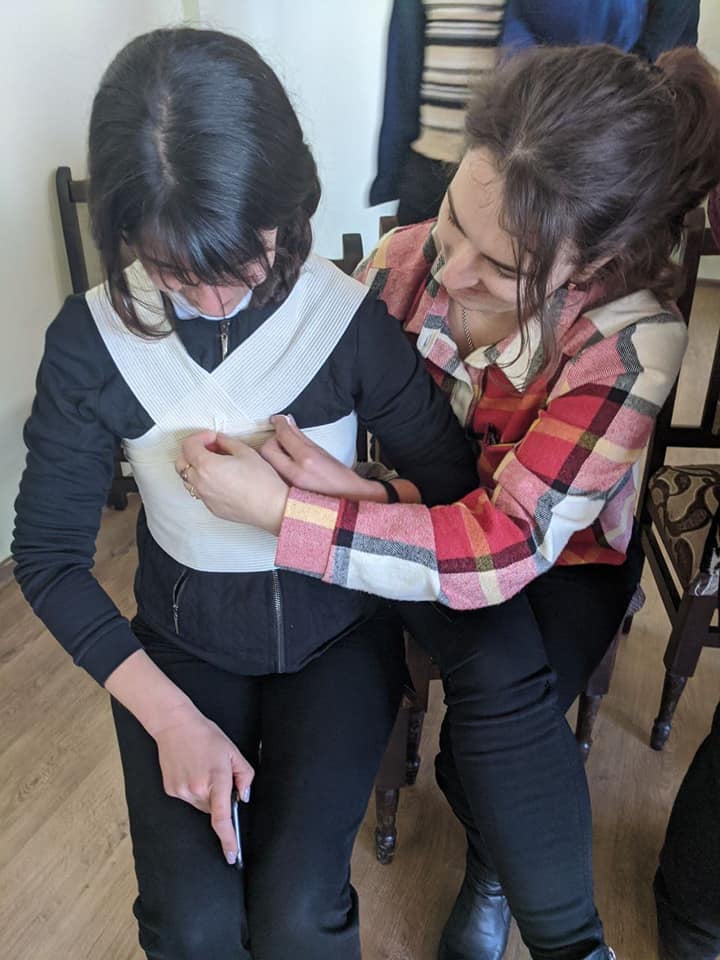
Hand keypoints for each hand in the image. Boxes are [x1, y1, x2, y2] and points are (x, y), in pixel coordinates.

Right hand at [152, 700, 253, 865]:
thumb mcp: (233, 751)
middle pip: (213, 809)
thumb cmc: (207, 736)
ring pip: (200, 805)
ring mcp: (181, 791)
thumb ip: (245, 776)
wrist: (175, 726)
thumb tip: (243, 798)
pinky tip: (190, 769)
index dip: (229, 840)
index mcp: (216, 780)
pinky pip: (188, 798)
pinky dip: (193, 789)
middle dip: (219, 799)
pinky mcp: (170, 790)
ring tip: (202, 768)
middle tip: (217, 774)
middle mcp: (197, 789)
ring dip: (206, 794)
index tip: (232, 856)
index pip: (222, 819)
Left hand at [176, 431, 288, 532]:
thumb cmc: (261, 481)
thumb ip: (226, 442)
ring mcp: (204, 497)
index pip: (188, 446)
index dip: (199, 437)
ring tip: (214, 465)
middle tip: (210, 449)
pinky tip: (221, 480)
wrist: (271, 507)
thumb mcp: (245, 452)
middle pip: (181, 463)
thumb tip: (219, 440)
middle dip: (192, 452)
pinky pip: (200, 492)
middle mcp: (200, 483)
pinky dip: (204, 483)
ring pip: (188, 479)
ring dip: (196, 469)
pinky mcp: (211, 508)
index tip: (212, 437)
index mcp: (206, 465)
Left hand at [260, 415, 384, 498]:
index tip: (278, 419)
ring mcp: (288, 484)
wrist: (346, 499)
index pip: (284, 435)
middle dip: (273, 440)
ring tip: (287, 453)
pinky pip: (273, 473)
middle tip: (282, 438)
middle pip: (267, 450)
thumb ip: (301, 437)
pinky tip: (287, 466)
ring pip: (268, 462)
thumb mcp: (322, 452)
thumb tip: (288, 424)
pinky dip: (277, 465)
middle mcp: (295, 473)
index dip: (280, 423)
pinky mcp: (285, 492)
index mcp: (307, 459)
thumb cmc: (340, 479)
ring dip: (274, 453)